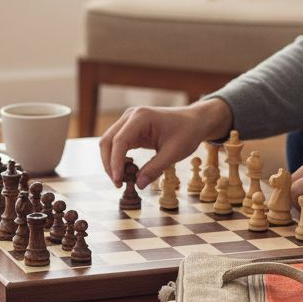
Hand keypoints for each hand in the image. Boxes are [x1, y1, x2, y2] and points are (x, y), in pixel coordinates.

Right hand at [99, 98, 232, 188]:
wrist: (194, 121)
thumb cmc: (187, 133)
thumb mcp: (174, 153)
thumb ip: (155, 169)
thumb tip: (138, 185)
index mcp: (141, 117)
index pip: (119, 141)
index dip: (115, 162)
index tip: (118, 181)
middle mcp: (130, 116)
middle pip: (108, 141)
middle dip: (109, 164)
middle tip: (118, 184)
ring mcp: (128, 121)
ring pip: (109, 143)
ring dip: (112, 162)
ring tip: (123, 180)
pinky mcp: (130, 129)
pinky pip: (117, 145)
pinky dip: (118, 158)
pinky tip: (129, 170)